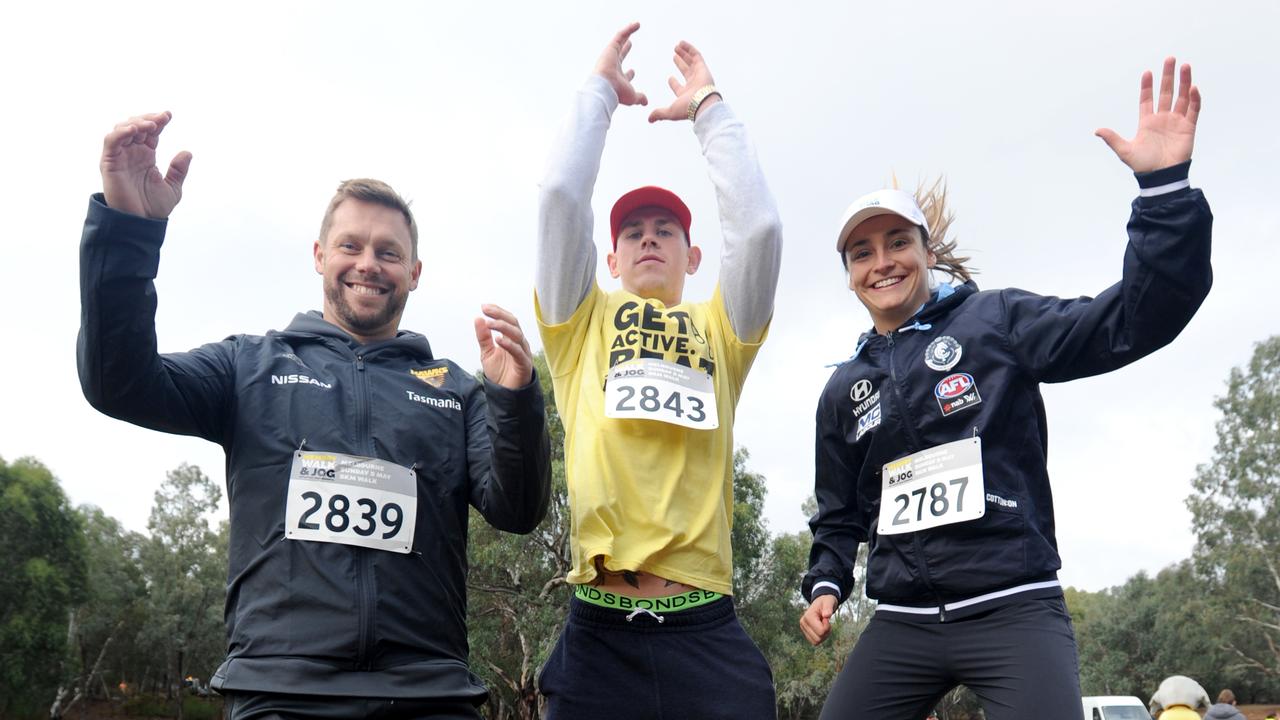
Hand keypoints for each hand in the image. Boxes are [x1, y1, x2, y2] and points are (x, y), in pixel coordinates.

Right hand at [100, 111, 192, 218]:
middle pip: (136, 126)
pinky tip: (135, 130)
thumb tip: (187, 152)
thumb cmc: (153, 208)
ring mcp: (120, 157)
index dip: (158, 121)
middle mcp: (132, 153)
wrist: (139, 223)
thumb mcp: (173, 188)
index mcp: (146, 156)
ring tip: (151, 125)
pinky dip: (121, 133)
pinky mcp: (109, 163)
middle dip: (148, 118)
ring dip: (136, 123)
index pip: (150, 132)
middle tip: (161, 118)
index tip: (169, 115)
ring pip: (122, 129)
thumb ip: (178, 170)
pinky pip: (111, 142)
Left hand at [474, 304, 533, 388]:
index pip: (507, 320)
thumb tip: (478, 318)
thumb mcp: (486, 353)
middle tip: (486, 310)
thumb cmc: (499, 372)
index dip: (497, 311)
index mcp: (511, 338)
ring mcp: (523, 352)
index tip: (484, 307)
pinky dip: (509, 344)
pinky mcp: (524, 364)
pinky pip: (518, 352)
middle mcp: (519, 342)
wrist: (506, 393)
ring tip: (490, 324)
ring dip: (503, 327)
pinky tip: (498, 339)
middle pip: (513, 323)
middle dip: (500, 315)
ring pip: (517, 334)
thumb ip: (483, 337)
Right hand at [594, 22, 647, 107]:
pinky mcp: (611, 48)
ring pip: (620, 41)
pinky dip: (628, 29)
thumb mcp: (632, 96)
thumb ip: (639, 97)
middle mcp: (613, 66)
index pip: (624, 75)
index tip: (633, 71)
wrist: (605, 88)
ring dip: (628, 33)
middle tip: (630, 43)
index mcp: (618, 79)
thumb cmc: (617, 94)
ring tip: (636, 25)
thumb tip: (645, 102)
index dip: (630, 74)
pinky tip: (637, 24)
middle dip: (625, 49)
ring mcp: (611, 56)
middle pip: (620, 55)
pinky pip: (620, 35)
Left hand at [647, 41, 717, 122]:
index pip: (679, 87)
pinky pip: (696, 55)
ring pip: (691, 62)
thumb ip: (659, 114)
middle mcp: (693, 84)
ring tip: (676, 46)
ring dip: (684, 54)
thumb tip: (649, 120)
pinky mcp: (703, 67)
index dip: (673, 83)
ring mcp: (699, 75)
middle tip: (674, 54)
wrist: (702, 104)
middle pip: (686, 71)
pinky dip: (689, 49)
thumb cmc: (687, 109)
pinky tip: (681, 43)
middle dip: (680, 63)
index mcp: (686, 95)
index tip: (669, 77)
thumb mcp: (670, 111)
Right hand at [799, 594, 837, 645]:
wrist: (821, 602)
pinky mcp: (806, 633)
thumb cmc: (826, 602)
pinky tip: (822, 629)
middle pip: (818, 638)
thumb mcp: (829, 602)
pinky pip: (815, 642)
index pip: (821, 631)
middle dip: (826, 632)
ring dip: (824, 636)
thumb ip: (828, 608)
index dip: (827, 627)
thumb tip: (827, 615)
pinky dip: (821, 638)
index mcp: (808, 616)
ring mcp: (803, 629)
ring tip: (824, 625)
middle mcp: (803, 623)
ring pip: (816, 642)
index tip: (827, 619)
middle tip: (827, 622)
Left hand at [1096, 57, 1200, 172]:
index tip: (1147, 72)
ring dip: (1184, 82)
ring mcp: (1176, 122)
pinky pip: (1193, 110)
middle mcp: (1162, 119)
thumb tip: (1096, 130)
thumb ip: (1112, 139)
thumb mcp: (1125, 151)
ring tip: (1185, 66)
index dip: (1147, 86)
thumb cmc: (1143, 166)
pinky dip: (1194, 98)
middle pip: (1166, 92)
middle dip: (1168, 76)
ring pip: (1182, 97)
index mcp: (1147, 122)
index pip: (1147, 99)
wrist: (1161, 177)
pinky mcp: (1189, 127)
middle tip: (1170, 59)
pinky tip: (1192, 87)